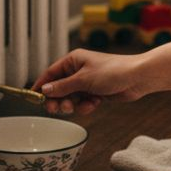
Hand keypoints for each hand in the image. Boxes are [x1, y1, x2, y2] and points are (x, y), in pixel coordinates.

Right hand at [31, 48, 147, 115]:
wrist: (137, 78)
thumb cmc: (112, 71)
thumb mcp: (83, 79)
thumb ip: (62, 86)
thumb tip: (44, 90)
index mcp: (73, 60)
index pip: (51, 73)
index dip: (41, 85)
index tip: (32, 97)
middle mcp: (78, 70)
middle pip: (59, 88)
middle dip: (58, 99)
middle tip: (57, 109)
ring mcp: (87, 82)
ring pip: (70, 98)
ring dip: (72, 104)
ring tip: (77, 106)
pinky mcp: (96, 92)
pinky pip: (83, 102)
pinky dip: (86, 106)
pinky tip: (93, 104)